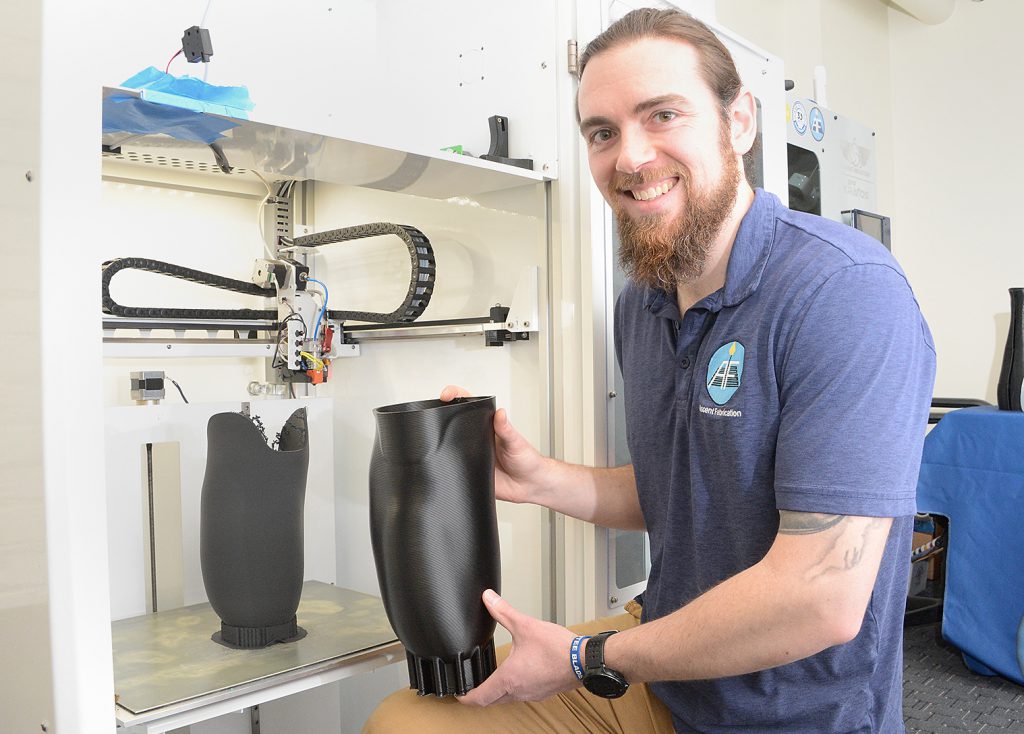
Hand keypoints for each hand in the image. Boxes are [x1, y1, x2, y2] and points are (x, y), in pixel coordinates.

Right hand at [440, 385, 548, 503]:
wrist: (529, 485)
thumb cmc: (527, 460)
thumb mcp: (517, 442)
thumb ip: (506, 429)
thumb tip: (500, 413)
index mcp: (489, 426)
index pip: (470, 405)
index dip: (457, 396)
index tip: (447, 394)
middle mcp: (479, 438)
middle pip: (456, 423)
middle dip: (443, 414)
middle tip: (437, 410)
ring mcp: (473, 453)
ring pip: (452, 444)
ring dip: (446, 441)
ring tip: (443, 437)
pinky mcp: (471, 470)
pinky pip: (456, 467)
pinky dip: (450, 465)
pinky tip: (451, 462)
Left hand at [458, 590, 579, 705]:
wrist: (585, 660)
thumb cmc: (558, 648)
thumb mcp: (525, 625)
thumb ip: (504, 612)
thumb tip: (489, 599)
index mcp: (509, 678)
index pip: (480, 696)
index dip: (466, 697)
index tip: (459, 694)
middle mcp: (519, 691)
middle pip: (492, 700)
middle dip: (480, 695)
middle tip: (472, 688)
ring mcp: (532, 694)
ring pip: (507, 699)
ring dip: (498, 693)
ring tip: (492, 681)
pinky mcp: (543, 692)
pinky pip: (522, 695)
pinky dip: (514, 689)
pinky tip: (518, 675)